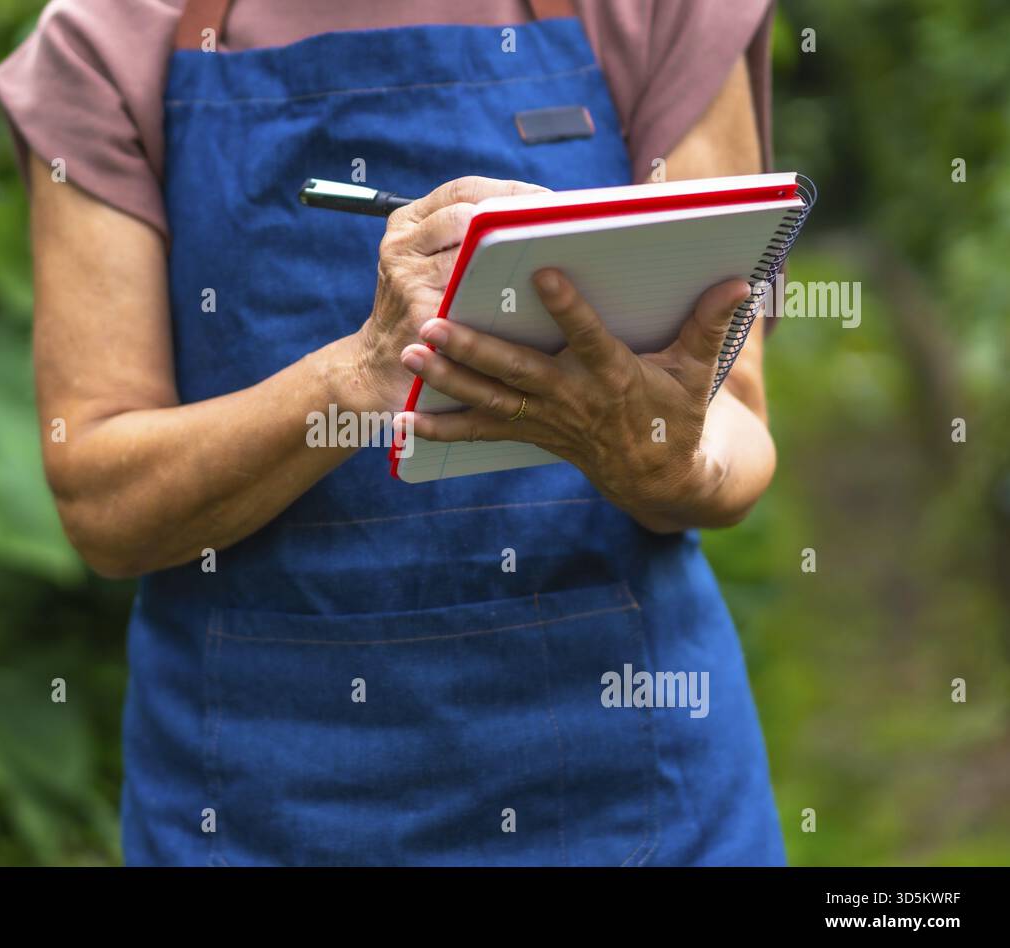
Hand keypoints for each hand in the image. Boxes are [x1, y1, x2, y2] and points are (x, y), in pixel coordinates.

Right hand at [331, 176, 548, 412]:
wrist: (379, 370)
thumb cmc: (421, 313)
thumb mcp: (428, 266)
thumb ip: (464, 241)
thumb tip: (540, 219)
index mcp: (406, 224)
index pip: (463, 190)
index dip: (510, 191)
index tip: (550, 201)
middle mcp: (400, 245)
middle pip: (468, 213)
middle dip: (515, 217)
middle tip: (559, 226)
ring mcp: (406, 278)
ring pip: (470, 249)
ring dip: (513, 251)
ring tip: (553, 256)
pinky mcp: (419, 312)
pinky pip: (471, 292)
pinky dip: (506, 289)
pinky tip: (536, 295)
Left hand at [397, 270, 757, 530]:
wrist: (658, 478)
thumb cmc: (678, 413)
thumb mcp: (696, 371)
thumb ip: (708, 325)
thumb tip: (739, 281)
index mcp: (614, 376)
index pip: (589, 336)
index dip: (569, 307)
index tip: (543, 272)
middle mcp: (573, 399)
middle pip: (517, 372)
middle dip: (474, 349)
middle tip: (432, 324)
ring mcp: (547, 419)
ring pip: (490, 399)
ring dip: (448, 379)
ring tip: (411, 353)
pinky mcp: (531, 433)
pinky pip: (483, 430)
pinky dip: (445, 426)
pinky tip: (406, 418)